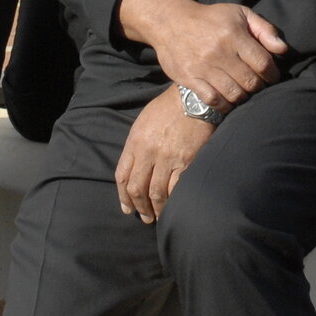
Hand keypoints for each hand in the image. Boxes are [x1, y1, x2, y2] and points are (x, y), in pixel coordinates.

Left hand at [114, 88, 214, 222]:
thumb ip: (136, 145)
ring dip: (156, 209)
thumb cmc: (168, 108)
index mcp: (135, 142)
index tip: (127, 208)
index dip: (123, 197)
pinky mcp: (186, 161)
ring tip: (159, 216)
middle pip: (137, 188)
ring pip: (156, 193)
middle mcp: (148, 152)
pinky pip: (176, 188)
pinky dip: (173, 201)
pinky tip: (174, 206)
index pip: (122, 176)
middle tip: (144, 217)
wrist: (193, 98)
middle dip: (139, 207)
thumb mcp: (144, 122)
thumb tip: (134, 168)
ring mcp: (167, 158)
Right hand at [117, 0, 285, 109]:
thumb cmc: (212, 19)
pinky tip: (228, 100)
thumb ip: (264, 29)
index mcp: (234, 35)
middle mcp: (219, 52)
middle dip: (259, 87)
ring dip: (244, 97)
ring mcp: (203, 67)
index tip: (272, 76)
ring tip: (244, 91)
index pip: (263, 63)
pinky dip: (225, 105)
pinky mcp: (189, 78)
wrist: (172, 22)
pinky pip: (213, 100)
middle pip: (250, 82)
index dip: (273, 74)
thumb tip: (283, 49)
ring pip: (234, 94)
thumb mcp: (240, 14)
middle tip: (258, 85)